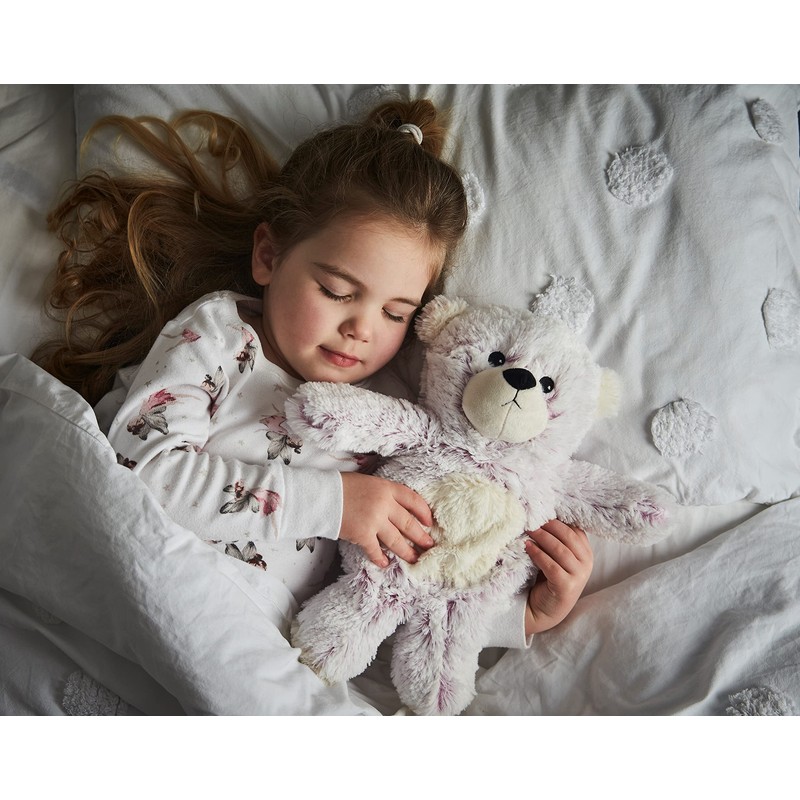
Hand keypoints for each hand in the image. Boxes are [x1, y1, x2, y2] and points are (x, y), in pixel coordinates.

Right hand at [340, 472, 433, 566]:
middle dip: (421, 536)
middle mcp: (384, 504)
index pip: (413, 500)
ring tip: (415, 559)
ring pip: (397, 540)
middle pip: (409, 523)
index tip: (429, 522)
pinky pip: (376, 551)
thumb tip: (396, 509)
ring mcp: (374, 521)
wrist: (321, 495)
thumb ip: (384, 494)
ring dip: (407, 552)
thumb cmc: (343, 486)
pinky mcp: (362, 535)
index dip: (424, 512)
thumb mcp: (369, 482)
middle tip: (430, 545)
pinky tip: (386, 563)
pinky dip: (381, 558)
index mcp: (387, 488)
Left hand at [524, 519, 592, 635]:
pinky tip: (527, 547)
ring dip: (541, 537)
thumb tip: (539, 513)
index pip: (574, 528)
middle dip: (548, 525)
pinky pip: (551, 565)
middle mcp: (586, 562)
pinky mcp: (566, 587)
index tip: (540, 510)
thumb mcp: (556, 555)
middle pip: (568, 536)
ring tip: (527, 530)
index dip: (557, 518)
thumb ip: (556, 539)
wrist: (544, 609)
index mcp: (585, 551)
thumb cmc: (548, 577)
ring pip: (560, 549)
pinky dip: (538, 554)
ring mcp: (579, 576)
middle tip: (531, 518)